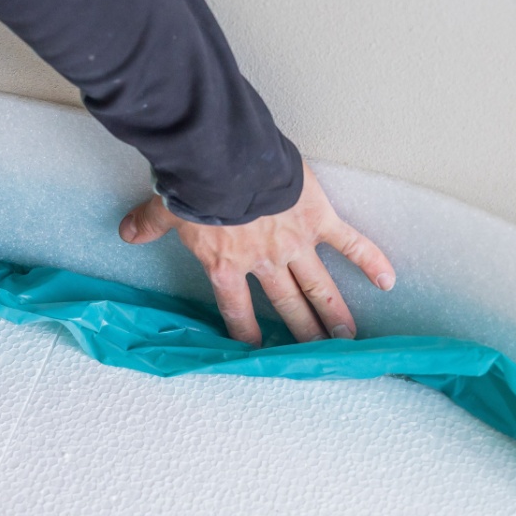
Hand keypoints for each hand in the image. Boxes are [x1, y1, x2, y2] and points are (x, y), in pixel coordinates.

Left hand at [119, 161, 394, 345]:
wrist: (225, 158)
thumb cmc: (195, 183)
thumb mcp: (166, 207)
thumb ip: (149, 224)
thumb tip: (127, 233)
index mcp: (225, 264)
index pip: (236, 308)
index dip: (246, 332)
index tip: (257, 351)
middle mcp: (263, 262)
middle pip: (285, 306)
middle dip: (302, 334)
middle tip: (320, 357)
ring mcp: (294, 243)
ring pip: (318, 287)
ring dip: (335, 314)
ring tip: (349, 339)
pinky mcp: (317, 218)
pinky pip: (349, 243)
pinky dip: (370, 261)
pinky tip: (388, 281)